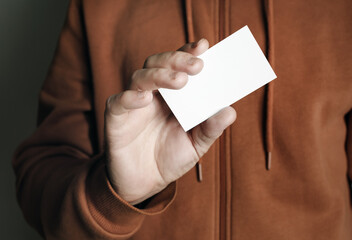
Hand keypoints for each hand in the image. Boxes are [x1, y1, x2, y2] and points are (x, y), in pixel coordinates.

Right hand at [104, 39, 235, 204]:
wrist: (144, 183)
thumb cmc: (170, 158)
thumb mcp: (196, 145)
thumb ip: (211, 128)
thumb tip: (230, 111)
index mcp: (174, 95)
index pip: (180, 66)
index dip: (189, 52)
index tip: (204, 46)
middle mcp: (153, 93)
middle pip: (159, 64)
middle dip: (177, 60)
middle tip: (197, 65)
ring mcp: (134, 103)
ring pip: (140, 77)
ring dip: (160, 75)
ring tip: (180, 82)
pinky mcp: (116, 117)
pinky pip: (119, 101)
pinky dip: (130, 97)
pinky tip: (145, 99)